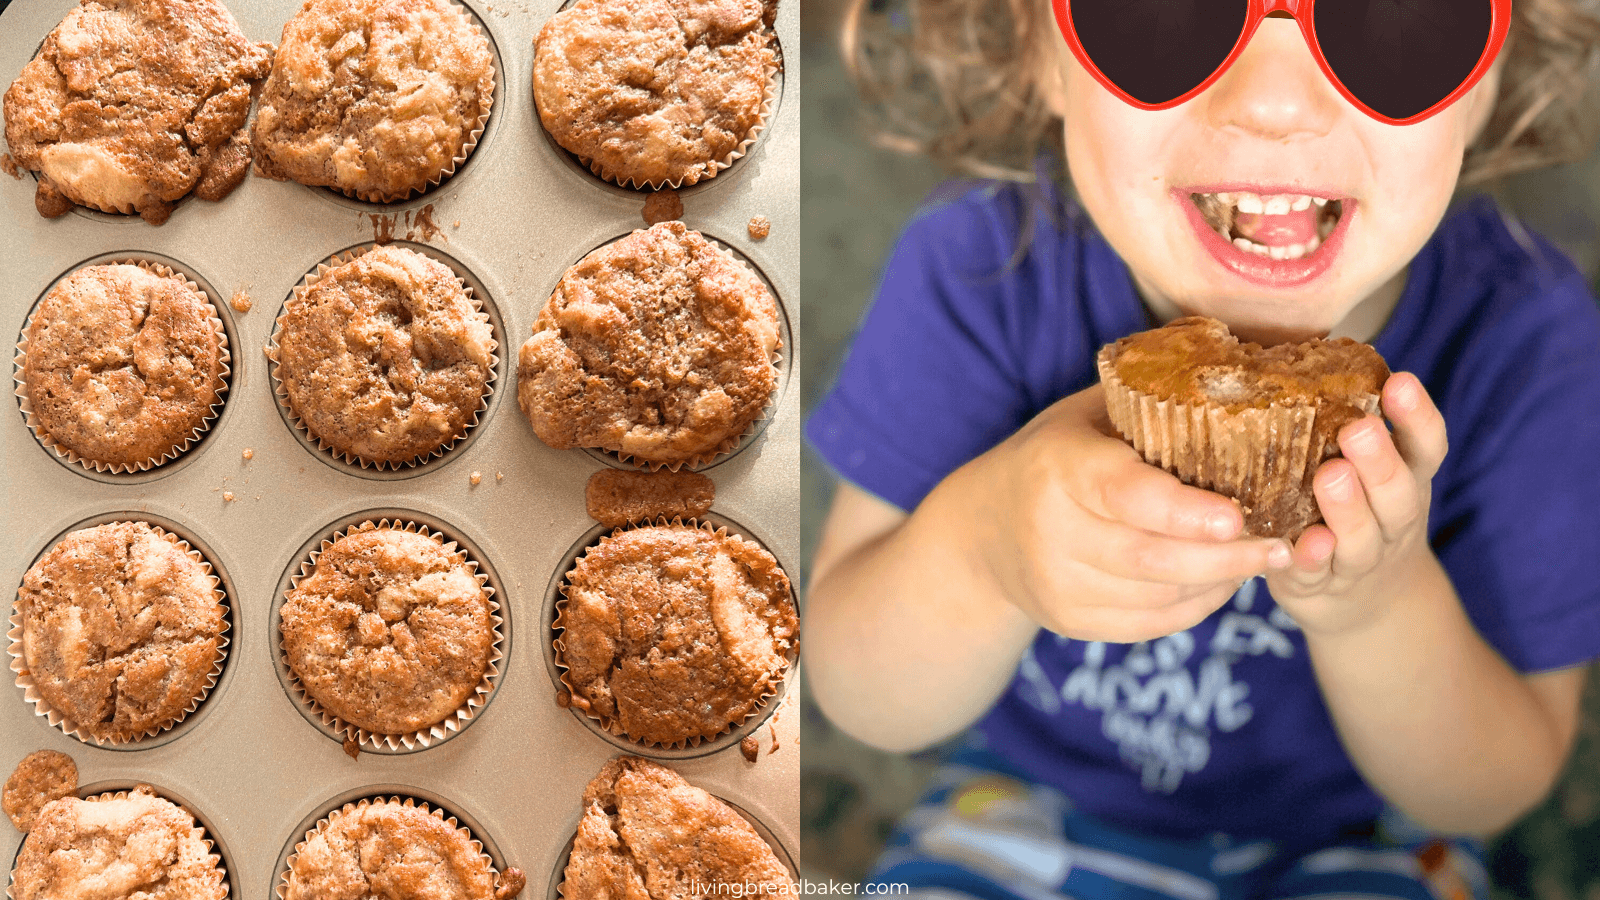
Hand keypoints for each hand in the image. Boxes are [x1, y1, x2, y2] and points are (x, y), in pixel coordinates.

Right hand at [956, 383, 1292, 642]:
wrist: (985, 528)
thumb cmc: (1056, 457)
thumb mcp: (1086, 416)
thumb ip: (1149, 406)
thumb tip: (1245, 379)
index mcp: (1059, 466)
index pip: (1125, 493)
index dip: (1184, 511)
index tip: (1239, 517)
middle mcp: (1051, 530)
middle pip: (1150, 558)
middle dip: (1226, 558)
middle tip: (1282, 546)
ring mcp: (1057, 584)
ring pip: (1158, 596)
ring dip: (1219, 581)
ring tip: (1263, 557)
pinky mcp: (1070, 620)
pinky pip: (1150, 623)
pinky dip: (1196, 605)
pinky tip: (1221, 581)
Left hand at [1267, 373, 1447, 634]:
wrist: (1366, 607)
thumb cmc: (1359, 513)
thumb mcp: (1373, 472)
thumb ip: (1350, 425)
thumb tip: (1302, 354)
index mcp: (1406, 480)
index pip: (1425, 447)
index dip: (1417, 417)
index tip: (1400, 382)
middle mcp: (1391, 520)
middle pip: (1398, 493)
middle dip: (1380, 461)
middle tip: (1358, 430)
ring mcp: (1359, 559)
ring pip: (1361, 538)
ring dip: (1348, 509)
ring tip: (1331, 476)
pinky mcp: (1320, 588)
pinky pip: (1318, 576)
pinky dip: (1313, 562)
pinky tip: (1304, 545)